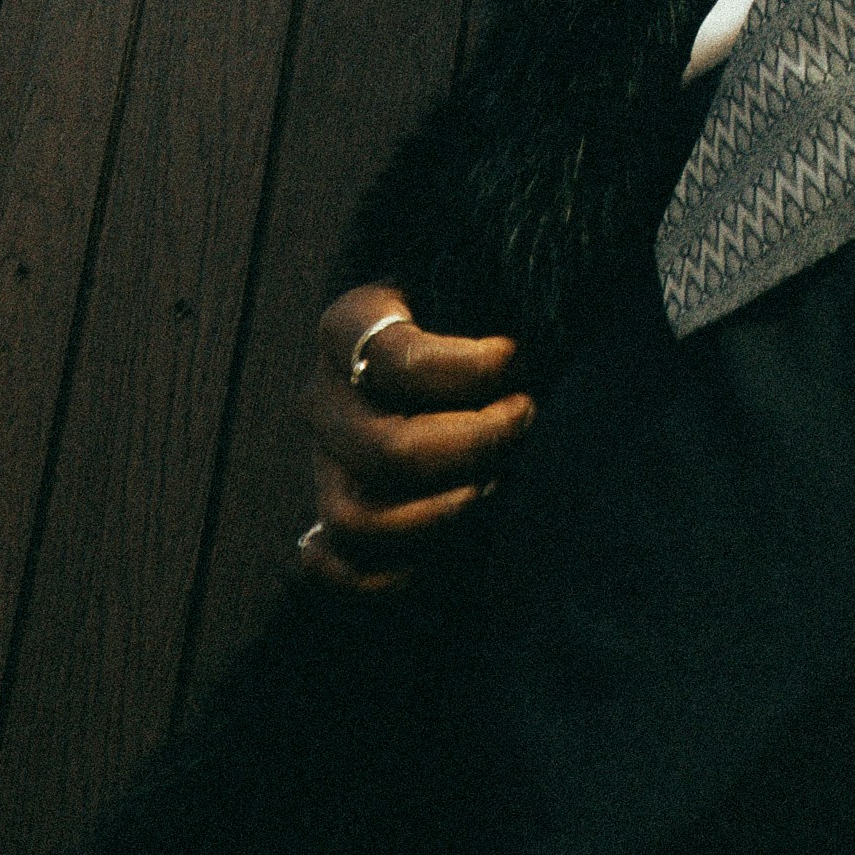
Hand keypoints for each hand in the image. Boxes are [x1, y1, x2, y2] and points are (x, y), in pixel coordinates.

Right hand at [296, 288, 531, 595]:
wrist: (471, 353)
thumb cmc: (489, 309)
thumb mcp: (485, 281)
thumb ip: (500, 288)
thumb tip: (531, 337)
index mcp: (352, 325)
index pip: (399, 360)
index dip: (470, 369)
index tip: (519, 357)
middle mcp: (325, 395)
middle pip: (387, 449)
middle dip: (474, 445)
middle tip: (526, 418)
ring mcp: (324, 462)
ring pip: (356, 518)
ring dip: (438, 515)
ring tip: (496, 485)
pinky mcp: (332, 517)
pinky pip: (336, 567)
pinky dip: (387, 573)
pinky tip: (446, 552)